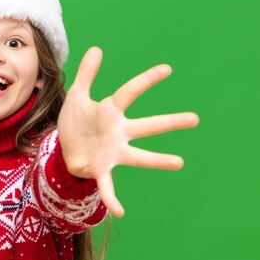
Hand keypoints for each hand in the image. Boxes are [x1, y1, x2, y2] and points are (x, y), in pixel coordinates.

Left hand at [58, 47, 198, 217]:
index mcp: (111, 112)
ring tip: (180, 163)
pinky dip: (112, 198)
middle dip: (170, 122)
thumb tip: (97, 48)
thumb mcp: (76, 96)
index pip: (130, 92)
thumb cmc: (76, 122)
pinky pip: (108, 186)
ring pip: (139, 157)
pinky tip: (120, 212)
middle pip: (147, 125)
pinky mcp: (101, 169)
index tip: (167, 69)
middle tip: (195, 118)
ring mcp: (113, 152)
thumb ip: (86, 74)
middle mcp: (119, 132)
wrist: (64, 148)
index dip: (147, 80)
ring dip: (158, 161)